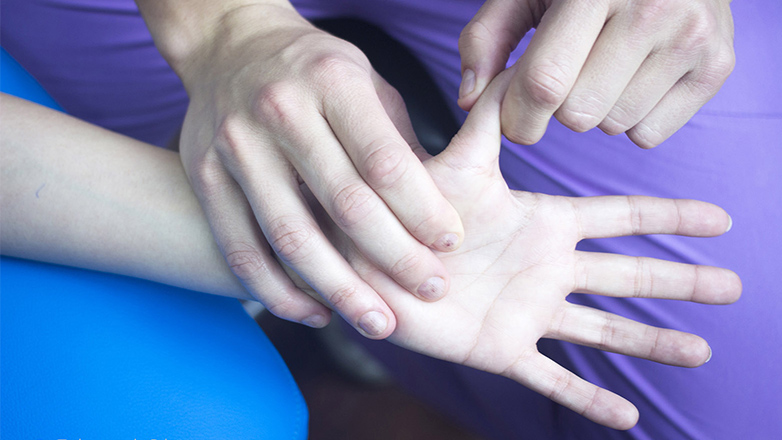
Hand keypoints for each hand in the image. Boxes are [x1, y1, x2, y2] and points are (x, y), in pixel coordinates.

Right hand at [156, 3, 463, 337]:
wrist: (231, 48)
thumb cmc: (316, 73)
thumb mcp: (368, 83)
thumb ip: (398, 143)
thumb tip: (437, 210)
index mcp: (332, 82)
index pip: (385, 161)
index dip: (423, 210)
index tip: (450, 244)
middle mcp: (280, 112)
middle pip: (344, 204)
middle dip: (395, 257)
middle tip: (431, 290)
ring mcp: (235, 146)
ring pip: (291, 237)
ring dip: (339, 291)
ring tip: (378, 323)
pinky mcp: (204, 177)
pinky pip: (241, 250)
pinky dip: (279, 292)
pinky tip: (316, 313)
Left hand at [309, 70, 740, 428]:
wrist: (370, 262)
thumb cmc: (410, 210)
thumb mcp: (457, 165)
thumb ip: (489, 122)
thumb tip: (518, 71)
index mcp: (543, 224)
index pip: (621, 219)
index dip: (670, 217)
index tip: (719, 220)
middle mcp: (546, 269)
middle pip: (628, 275)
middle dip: (680, 280)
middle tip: (733, 287)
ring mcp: (528, 312)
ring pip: (603, 332)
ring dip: (652, 342)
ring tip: (700, 353)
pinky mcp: (501, 350)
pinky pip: (551, 380)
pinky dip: (588, 402)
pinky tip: (626, 421)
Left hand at [457, 0, 734, 147]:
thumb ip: (486, 40)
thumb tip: (470, 101)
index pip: (545, 84)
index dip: (518, 117)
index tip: (513, 119)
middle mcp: (654, 8)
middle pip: (578, 114)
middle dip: (557, 111)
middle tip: (565, 80)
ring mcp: (693, 36)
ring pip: (614, 127)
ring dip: (596, 113)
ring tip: (603, 70)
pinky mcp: (718, 65)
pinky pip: (649, 134)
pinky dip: (631, 120)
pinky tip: (633, 79)